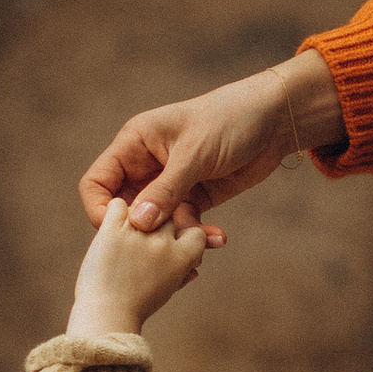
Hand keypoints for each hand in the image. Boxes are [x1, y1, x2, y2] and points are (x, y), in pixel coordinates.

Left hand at [65, 201, 207, 343]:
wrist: (106, 316)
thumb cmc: (135, 307)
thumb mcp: (167, 291)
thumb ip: (183, 274)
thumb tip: (195, 269)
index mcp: (182, 258)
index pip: (195, 232)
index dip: (183, 237)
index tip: (171, 248)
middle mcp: (162, 242)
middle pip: (168, 218)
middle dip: (159, 227)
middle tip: (141, 246)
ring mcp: (138, 234)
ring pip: (144, 207)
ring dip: (136, 218)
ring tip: (123, 243)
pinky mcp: (112, 230)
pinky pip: (117, 205)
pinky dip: (114, 213)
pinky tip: (111, 230)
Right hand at [78, 50, 345, 233]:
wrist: (274, 121)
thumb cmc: (229, 120)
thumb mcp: (194, 154)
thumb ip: (166, 190)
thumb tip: (136, 223)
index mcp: (134, 144)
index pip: (98, 182)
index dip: (101, 210)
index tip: (119, 233)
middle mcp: (146, 165)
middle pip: (124, 209)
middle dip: (140, 232)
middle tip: (159, 251)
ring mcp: (170, 184)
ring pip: (156, 223)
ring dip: (173, 238)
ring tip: (195, 249)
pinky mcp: (194, 197)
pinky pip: (183, 224)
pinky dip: (196, 235)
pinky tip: (216, 239)